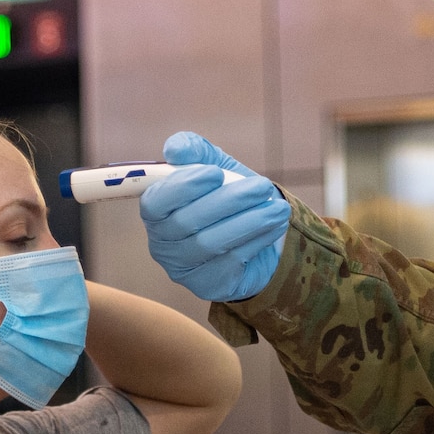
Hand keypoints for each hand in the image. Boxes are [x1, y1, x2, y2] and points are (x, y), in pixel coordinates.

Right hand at [139, 133, 291, 302]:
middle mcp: (162, 244)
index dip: (182, 187)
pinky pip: (232, 261)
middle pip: (187, 223)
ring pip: (212, 243)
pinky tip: (275, 225)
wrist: (251, 232)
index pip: (155, 202)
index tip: (215, 173)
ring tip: (278, 207)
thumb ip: (194, 151)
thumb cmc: (223, 196)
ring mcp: (183, 268)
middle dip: (229, 201)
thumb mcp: (212, 166)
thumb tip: (175, 149)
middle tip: (262, 186)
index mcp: (156, 212)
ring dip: (249, 222)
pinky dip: (257, 239)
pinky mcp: (207, 284)